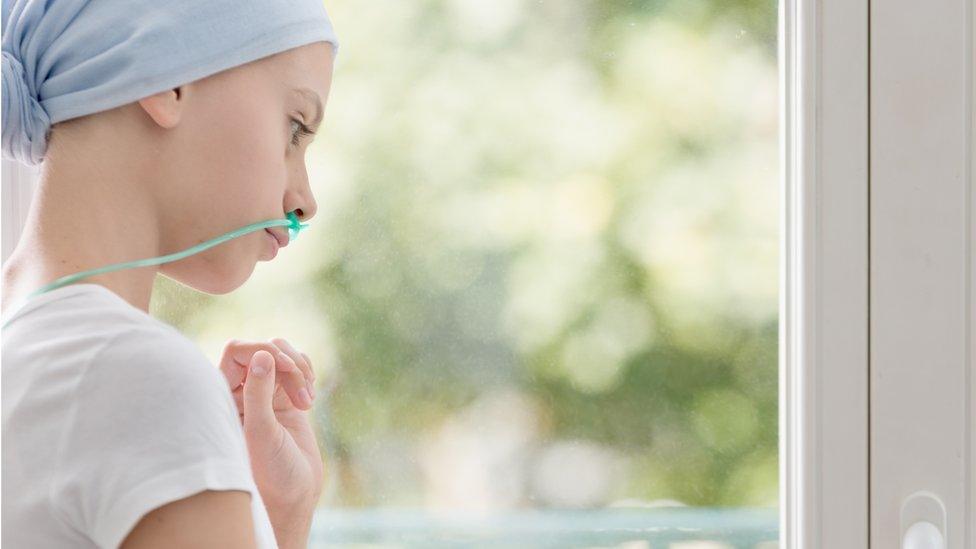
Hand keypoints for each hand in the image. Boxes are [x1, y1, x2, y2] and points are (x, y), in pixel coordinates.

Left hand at [218, 338, 323, 544]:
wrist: (293, 493)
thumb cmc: (268, 471)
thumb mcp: (261, 432)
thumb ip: (258, 393)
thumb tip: (263, 354)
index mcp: (222, 396)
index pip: (237, 351)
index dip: (263, 351)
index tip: (286, 368)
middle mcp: (240, 390)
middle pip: (263, 349)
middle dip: (288, 364)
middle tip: (303, 394)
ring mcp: (264, 391)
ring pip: (281, 354)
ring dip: (300, 369)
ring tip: (308, 399)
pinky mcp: (286, 395)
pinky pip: (296, 366)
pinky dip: (308, 373)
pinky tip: (310, 397)